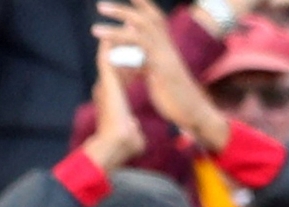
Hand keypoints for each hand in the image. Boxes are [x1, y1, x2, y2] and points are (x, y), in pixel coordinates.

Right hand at [83, 37, 146, 170]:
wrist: (114, 146)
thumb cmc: (124, 146)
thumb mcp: (131, 133)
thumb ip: (133, 128)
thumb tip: (136, 133)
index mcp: (114, 100)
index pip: (122, 76)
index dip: (129, 61)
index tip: (136, 50)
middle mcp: (107, 91)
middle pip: (115, 62)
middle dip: (122, 44)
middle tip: (128, 26)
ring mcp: (105, 86)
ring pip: (110, 56)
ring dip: (116, 39)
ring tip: (123, 22)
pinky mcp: (107, 83)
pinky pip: (108, 58)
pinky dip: (110, 44)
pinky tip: (115, 29)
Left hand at [94, 0, 230, 150]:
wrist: (192, 113)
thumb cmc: (176, 99)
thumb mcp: (160, 77)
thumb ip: (149, 65)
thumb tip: (138, 60)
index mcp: (166, 48)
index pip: (155, 19)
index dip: (143, 7)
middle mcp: (167, 48)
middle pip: (146, 19)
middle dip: (124, 10)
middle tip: (101, 6)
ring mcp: (165, 57)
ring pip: (141, 31)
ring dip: (118, 25)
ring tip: (95, 25)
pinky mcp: (162, 69)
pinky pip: (141, 52)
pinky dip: (123, 49)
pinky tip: (106, 50)